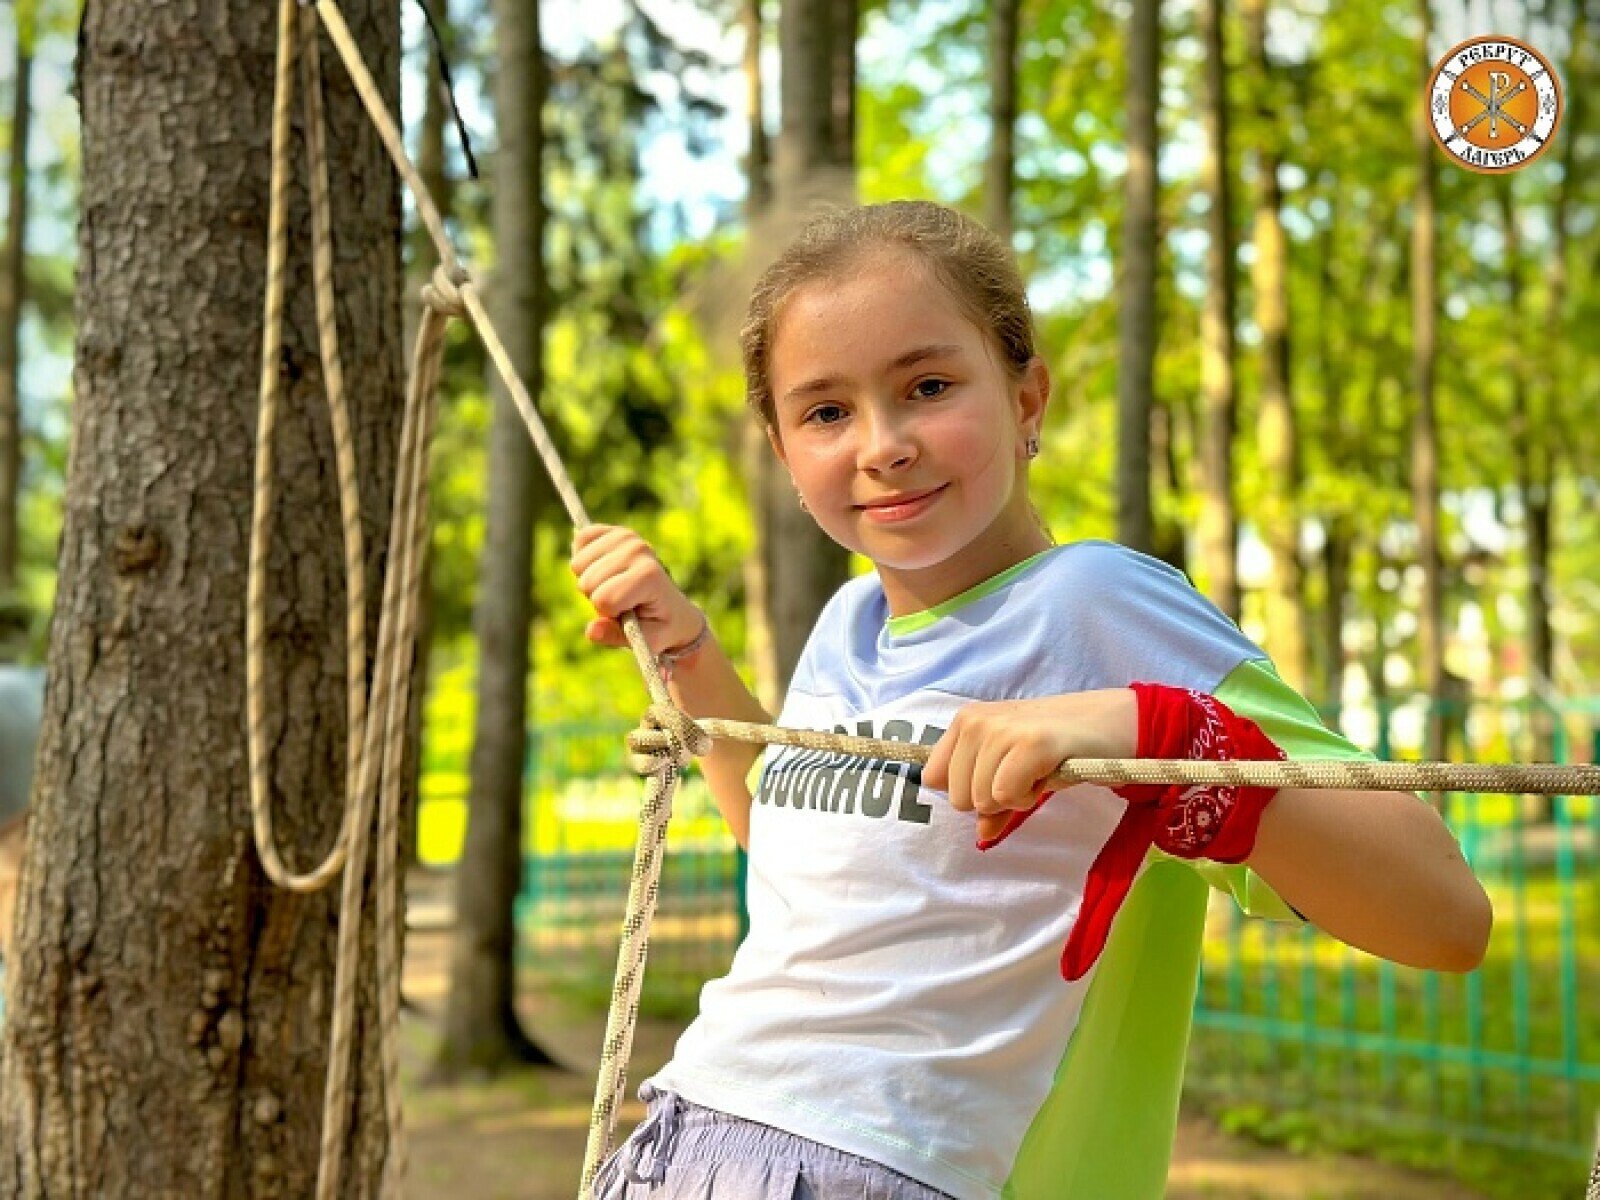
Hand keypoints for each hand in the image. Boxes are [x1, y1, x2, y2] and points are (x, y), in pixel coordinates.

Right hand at [570, 525, 705, 657]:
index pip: (604, 598)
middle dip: (597, 597)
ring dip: (590, 580)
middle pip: (587, 582)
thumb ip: (615, 637)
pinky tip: (602, 567)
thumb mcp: (645, 642)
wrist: (673, 608)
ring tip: (613, 585)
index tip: (628, 613)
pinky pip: (580, 539)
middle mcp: (639, 550)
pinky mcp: (614, 530)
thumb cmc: (659, 626)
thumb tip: (591, 630)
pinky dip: (584, 558)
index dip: (609, 613)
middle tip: (621, 600)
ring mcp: (627, 536)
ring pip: (578, 564)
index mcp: (650, 577)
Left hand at [921, 690, 1137, 844]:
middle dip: (994, 799)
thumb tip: (980, 833)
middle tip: (1026, 775)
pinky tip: (1047, 774)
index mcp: (966, 721)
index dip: (968, 791)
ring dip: (1016, 797)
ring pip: (982, 800)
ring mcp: (1002, 730)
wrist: (1112, 723)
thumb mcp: (1016, 770)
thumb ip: (992, 801)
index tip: (999, 779)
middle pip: (958, 797)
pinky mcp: (1031, 743)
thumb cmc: (1060, 747)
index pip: (933, 777)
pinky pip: (1006, 795)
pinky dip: (1029, 796)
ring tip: (1039, 771)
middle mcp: (977, 721)